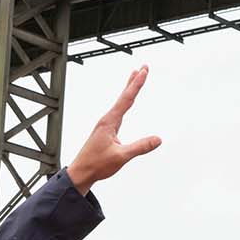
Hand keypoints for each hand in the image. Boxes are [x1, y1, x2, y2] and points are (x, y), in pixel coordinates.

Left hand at [67, 66, 160, 193]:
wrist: (81, 172)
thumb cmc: (97, 164)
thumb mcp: (121, 156)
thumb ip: (140, 147)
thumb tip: (158, 139)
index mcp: (109, 122)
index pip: (126, 99)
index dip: (136, 84)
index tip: (143, 71)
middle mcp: (107, 119)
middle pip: (123, 96)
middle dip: (133, 81)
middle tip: (143, 67)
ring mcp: (106, 124)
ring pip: (120, 102)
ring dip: (128, 88)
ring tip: (134, 76)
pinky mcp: (106, 130)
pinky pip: (118, 111)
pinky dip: (125, 101)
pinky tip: (126, 103)